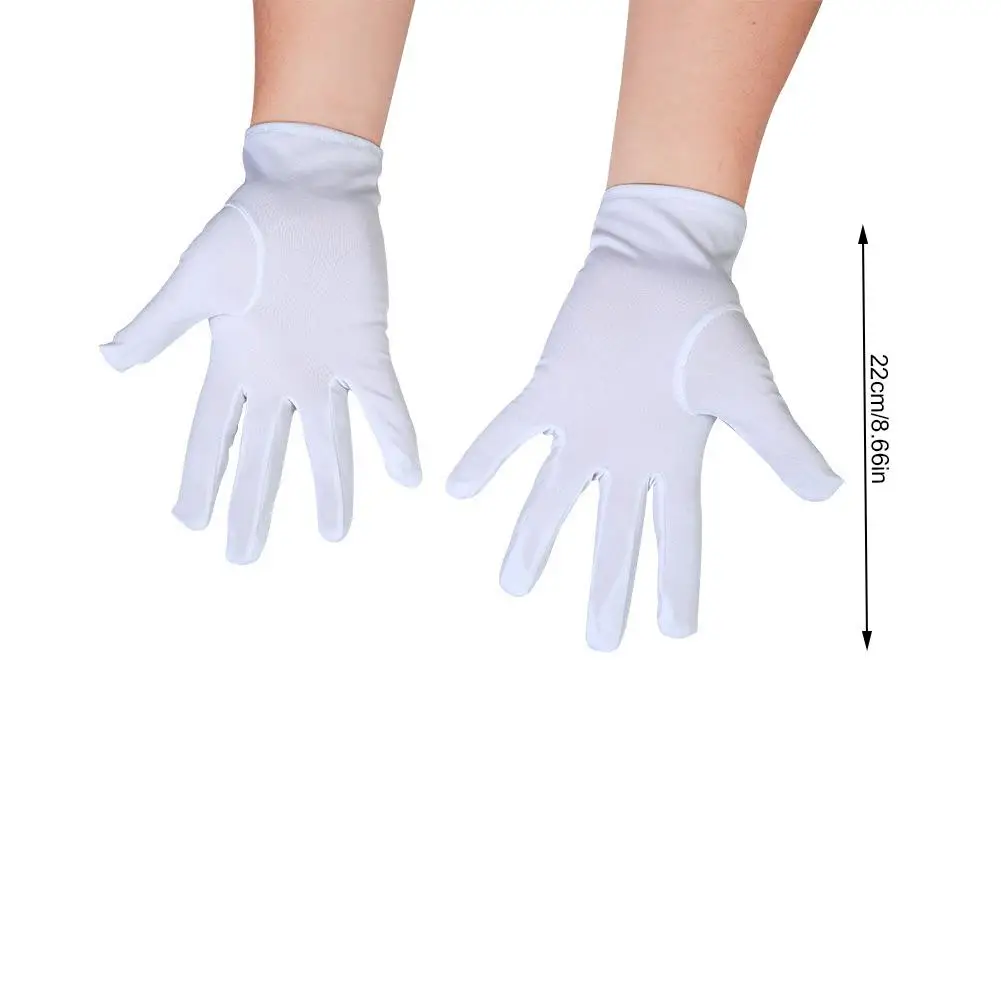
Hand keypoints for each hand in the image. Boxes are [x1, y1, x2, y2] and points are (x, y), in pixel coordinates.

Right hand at [101, 123, 419, 563]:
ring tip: (335, 535)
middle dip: (252, 505)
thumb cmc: (247, 231)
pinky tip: (407, 476)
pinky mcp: (364, 350)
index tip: (189, 524)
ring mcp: (323, 370)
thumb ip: (158, 326)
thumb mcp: (194, 282)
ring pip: (327, 441)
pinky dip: (395, 438)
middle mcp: (279, 379)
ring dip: (331, 488)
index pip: (210, 436)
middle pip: (262, 454)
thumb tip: (108, 362)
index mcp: (234, 365)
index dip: (200, 479)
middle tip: (242, 560)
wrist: (307, 191)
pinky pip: (383, 403)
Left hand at [448, 185, 839, 650]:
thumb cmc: (711, 324)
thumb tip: (827, 493)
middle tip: (598, 644)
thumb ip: (779, 444)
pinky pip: (511, 430)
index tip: (675, 634)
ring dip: (533, 540)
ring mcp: (584, 427)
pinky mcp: (549, 390)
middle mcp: (624, 456)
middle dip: (606, 588)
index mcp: (673, 460)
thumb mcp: (749, 391)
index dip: (677, 585)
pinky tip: (457, 491)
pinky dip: (486, 457)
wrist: (665, 264)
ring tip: (512, 586)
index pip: (678, 537)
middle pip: (615, 535)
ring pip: (552, 496)